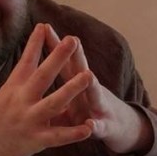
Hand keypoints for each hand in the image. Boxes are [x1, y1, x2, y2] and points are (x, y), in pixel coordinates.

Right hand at [0, 23, 93, 155]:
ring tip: (89, 75)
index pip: (25, 62)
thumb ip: (16, 91)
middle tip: (73, 40)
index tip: (44, 25)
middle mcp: (20, 101)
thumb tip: (23, 77)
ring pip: (54, 102)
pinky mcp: (33, 140)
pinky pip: (57, 136)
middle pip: (43, 75)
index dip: (35, 43)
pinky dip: (73, 133)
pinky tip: (89, 128)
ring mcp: (27, 120)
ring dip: (72, 89)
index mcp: (12, 90)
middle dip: (58, 57)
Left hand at [44, 25, 151, 155]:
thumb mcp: (72, 97)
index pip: (64, 61)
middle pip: (82, 70)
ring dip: (92, 85)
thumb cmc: (88, 111)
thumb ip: (59, 84)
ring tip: (89, 75)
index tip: (44, 27)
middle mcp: (90, 90)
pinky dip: (96, 126)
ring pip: (95, 94)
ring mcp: (100, 107)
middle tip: (71, 39)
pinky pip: (100, 127)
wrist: (120, 128)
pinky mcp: (106, 127)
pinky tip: (92, 125)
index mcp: (76, 84)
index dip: (55, 46)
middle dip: (77, 55)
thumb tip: (36, 70)